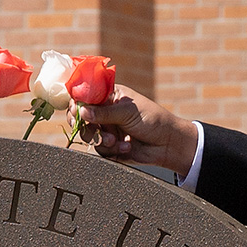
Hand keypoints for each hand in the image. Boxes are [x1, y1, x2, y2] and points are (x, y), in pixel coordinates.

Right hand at [70, 85, 198, 175]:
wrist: (168, 144)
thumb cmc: (153, 120)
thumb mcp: (128, 112)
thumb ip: (103, 113)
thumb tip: (81, 111)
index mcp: (110, 96)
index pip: (85, 97)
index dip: (77, 104)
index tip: (77, 112)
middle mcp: (106, 112)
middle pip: (81, 118)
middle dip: (87, 127)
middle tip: (96, 130)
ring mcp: (108, 129)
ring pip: (89, 136)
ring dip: (101, 139)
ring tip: (116, 140)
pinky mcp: (111, 146)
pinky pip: (100, 150)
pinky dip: (112, 150)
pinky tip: (126, 146)